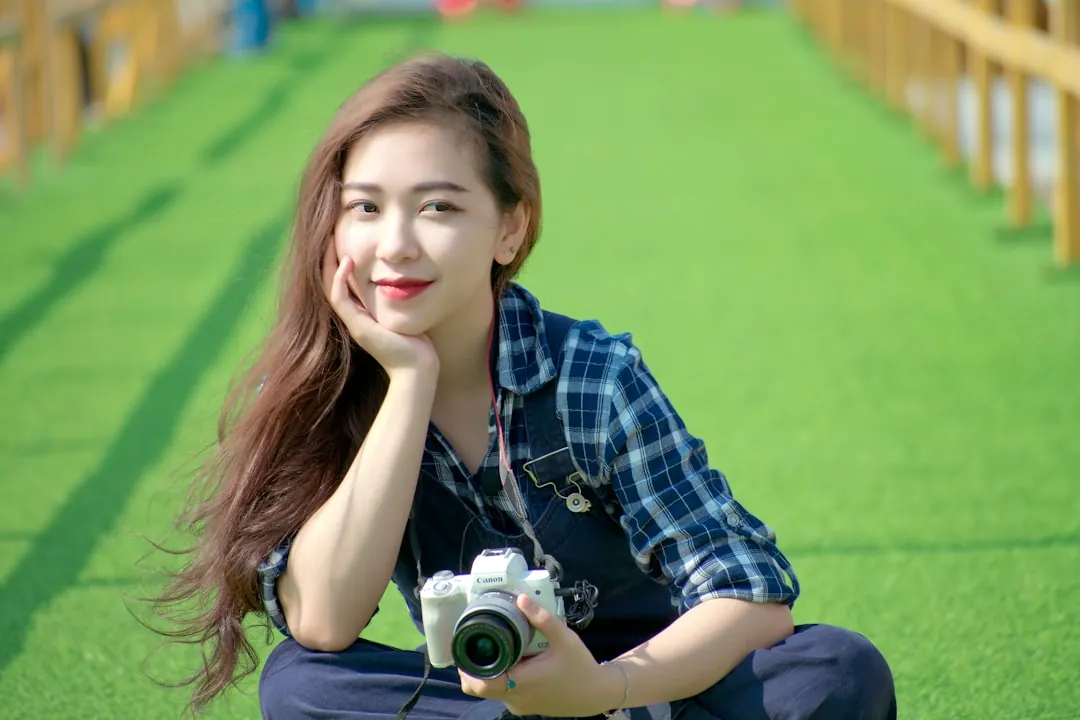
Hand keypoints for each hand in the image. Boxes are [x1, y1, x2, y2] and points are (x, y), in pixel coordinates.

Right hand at [322, 245, 437, 377]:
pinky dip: (340, 281)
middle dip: (328, 259)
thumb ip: (401, 297)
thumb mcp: (405, 311)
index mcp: (363, 314)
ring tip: (330, 242)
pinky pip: (340, 300)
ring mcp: (353, 323)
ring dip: (329, 265)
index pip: (343, 283)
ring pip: (330, 289)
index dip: (339, 262)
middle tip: (329, 234)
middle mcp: (354, 318)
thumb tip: (408, 276)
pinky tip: (347, 262)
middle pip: (331, 283)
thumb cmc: (418, 342)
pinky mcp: (358, 328)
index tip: (342, 239)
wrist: (418, 368)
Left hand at [458, 595, 624, 717]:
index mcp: (521, 683)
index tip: (463, 649)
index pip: (481, 684)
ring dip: (489, 672)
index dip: (467, 669)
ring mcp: (520, 705)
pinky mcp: (526, 706)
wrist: (596, 694)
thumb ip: (542, 618)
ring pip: (493, 690)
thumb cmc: (580, 667)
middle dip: (473, 668)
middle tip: (475, 644)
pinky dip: (503, 677)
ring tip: (496, 648)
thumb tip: (521, 599)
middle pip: (481, 688)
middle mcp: (516, 698)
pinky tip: (514, 660)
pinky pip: (505, 693)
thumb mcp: (564, 638)